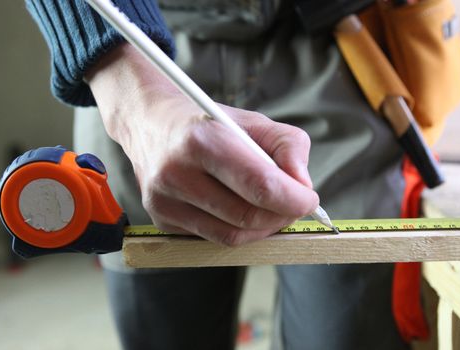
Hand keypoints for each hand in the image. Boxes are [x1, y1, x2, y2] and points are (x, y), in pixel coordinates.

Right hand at [86, 43, 318, 244]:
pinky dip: (237, 229)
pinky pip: (213, 238)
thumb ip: (289, 146)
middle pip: (248, 216)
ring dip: (262, 227)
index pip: (261, 185)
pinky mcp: (161, 219)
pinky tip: (238, 209)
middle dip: (282, 215)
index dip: (294, 199)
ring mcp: (164, 200)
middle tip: (293, 204)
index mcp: (203, 140)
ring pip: (232, 235)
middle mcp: (177, 173)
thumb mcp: (253, 121)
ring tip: (269, 208)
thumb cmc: (209, 124)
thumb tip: (303, 186)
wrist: (151, 124)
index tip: (309, 199)